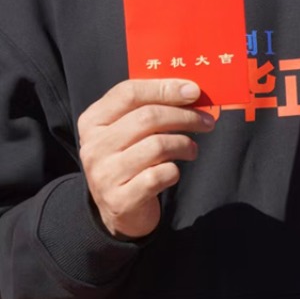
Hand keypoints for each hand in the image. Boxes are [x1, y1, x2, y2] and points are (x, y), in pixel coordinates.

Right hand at [77, 79, 215, 238]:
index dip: (164, 88)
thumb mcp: (128, 130)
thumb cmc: (129, 159)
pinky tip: (174, 171)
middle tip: (206, 121)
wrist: (116, 210)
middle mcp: (93, 146)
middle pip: (147, 118)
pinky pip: (158, 176)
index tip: (193, 91)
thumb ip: (148, 107)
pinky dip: (174, 171)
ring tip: (192, 149)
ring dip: (183, 144)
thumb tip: (190, 90)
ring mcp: (104, 174)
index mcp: (92, 121)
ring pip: (157, 146)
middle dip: (184, 116)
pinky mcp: (120, 200)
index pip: (129, 92)